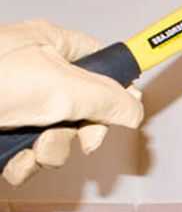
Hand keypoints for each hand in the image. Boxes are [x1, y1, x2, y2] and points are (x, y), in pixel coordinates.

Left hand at [0, 20, 143, 185]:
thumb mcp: (61, 87)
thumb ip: (109, 99)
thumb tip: (138, 109)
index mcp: (55, 47)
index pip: (103, 61)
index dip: (119, 87)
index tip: (125, 112)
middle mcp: (39, 74)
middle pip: (86, 106)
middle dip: (81, 131)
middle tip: (76, 137)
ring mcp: (19, 106)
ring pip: (60, 135)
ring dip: (53, 151)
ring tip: (33, 150)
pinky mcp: (1, 133)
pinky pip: (30, 153)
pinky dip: (26, 164)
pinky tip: (11, 163)